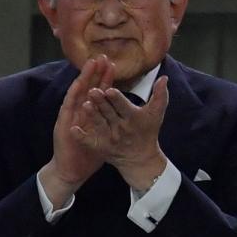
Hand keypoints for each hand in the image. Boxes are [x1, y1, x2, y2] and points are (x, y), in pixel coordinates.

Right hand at [40, 55, 113, 205]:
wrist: (74, 169)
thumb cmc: (91, 151)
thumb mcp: (108, 133)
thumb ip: (118, 119)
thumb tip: (131, 109)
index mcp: (91, 112)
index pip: (98, 90)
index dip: (104, 77)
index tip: (111, 62)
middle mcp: (80, 111)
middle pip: (87, 88)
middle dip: (93, 73)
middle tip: (100, 57)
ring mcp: (71, 118)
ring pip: (76, 97)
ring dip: (81, 82)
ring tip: (87, 70)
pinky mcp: (65, 128)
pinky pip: (69, 117)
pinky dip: (73, 104)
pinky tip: (78, 92)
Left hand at [73, 74, 168, 190]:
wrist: (140, 159)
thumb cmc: (148, 132)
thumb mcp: (156, 114)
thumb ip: (160, 95)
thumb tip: (163, 77)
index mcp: (133, 118)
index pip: (124, 106)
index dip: (118, 99)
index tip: (111, 89)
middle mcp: (121, 128)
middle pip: (109, 113)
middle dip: (101, 103)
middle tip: (93, 91)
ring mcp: (110, 138)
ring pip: (99, 124)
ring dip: (92, 115)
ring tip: (85, 104)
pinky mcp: (101, 147)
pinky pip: (90, 142)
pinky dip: (82, 136)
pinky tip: (73, 129)